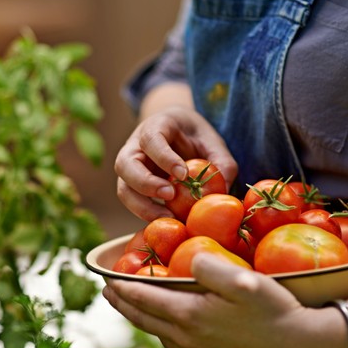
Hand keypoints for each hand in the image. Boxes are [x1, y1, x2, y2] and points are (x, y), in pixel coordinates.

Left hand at [102, 253, 317, 347]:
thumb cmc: (274, 310)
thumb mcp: (243, 280)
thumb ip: (210, 265)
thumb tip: (187, 257)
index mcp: (189, 316)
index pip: (144, 298)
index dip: (122, 287)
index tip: (105, 277)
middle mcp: (186, 339)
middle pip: (144, 319)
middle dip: (122, 304)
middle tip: (108, 291)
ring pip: (158, 334)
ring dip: (141, 318)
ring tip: (132, 305)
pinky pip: (175, 346)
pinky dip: (161, 331)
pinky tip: (167, 326)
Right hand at [115, 85, 236, 220]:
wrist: (180, 135)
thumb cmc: (196, 137)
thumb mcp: (212, 142)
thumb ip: (222, 163)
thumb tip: (224, 192)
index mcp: (155, 126)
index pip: (150, 139)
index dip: (164, 157)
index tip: (182, 175)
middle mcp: (134, 147)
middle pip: (124, 164)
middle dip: (145, 183)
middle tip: (170, 195)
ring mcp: (130, 168)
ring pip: (123, 188)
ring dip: (142, 206)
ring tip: (169, 217)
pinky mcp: (133, 188)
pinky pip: (133, 203)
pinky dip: (147, 214)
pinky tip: (167, 221)